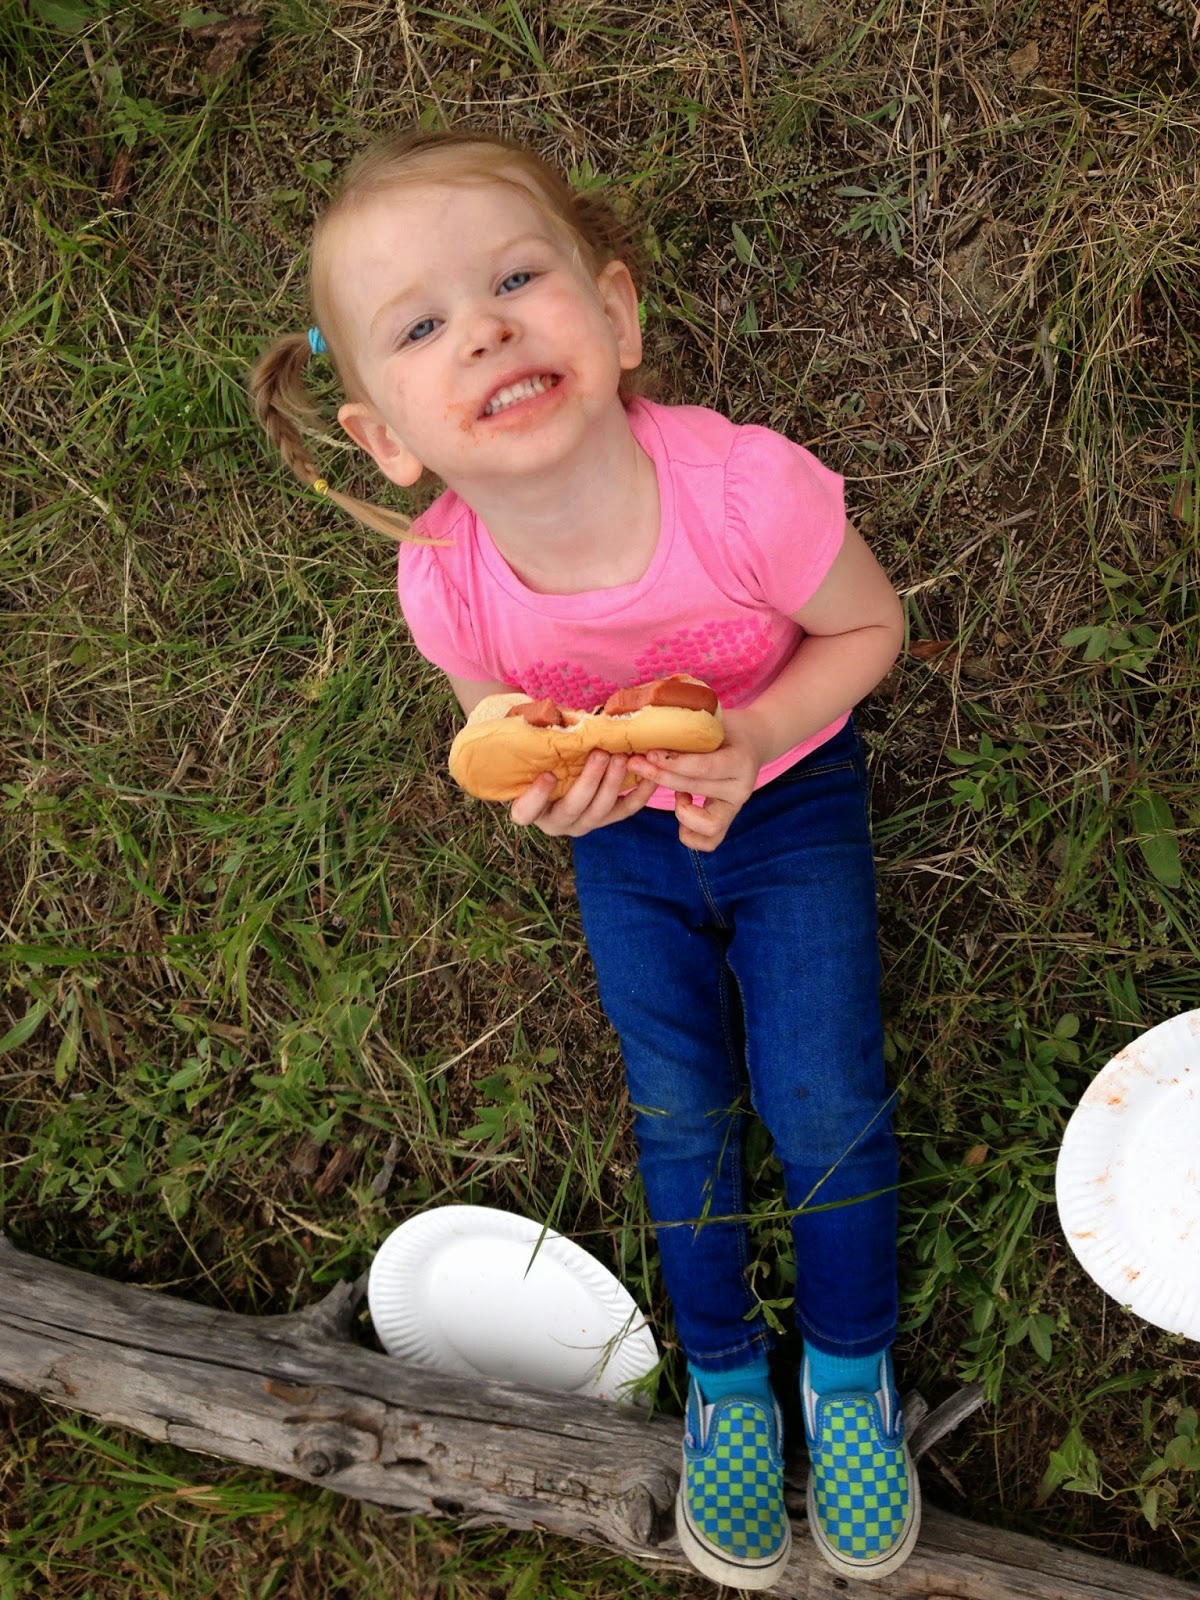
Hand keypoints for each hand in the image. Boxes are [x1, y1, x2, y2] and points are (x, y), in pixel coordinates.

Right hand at [509, 750, 657, 837]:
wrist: (561, 769)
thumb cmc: (542, 756)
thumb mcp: (534, 748)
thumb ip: (539, 737)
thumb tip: (552, 714)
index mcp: (529, 807)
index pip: (525, 811)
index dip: (536, 797)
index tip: (547, 776)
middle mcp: (556, 821)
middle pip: (572, 808)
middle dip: (589, 781)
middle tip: (601, 754)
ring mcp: (582, 823)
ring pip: (600, 810)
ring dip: (613, 783)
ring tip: (621, 757)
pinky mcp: (606, 819)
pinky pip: (625, 811)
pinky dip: (640, 794)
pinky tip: (649, 775)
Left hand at [627, 712, 765, 850]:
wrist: (753, 740)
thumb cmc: (725, 726)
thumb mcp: (712, 717)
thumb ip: (688, 724)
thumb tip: (647, 722)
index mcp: (740, 760)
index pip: (703, 767)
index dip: (673, 763)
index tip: (649, 753)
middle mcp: (742, 787)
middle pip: (695, 788)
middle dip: (660, 776)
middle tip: (636, 763)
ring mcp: (736, 807)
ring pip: (704, 823)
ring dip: (680, 811)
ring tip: (674, 792)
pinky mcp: (728, 820)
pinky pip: (708, 841)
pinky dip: (689, 831)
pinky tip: (682, 803)